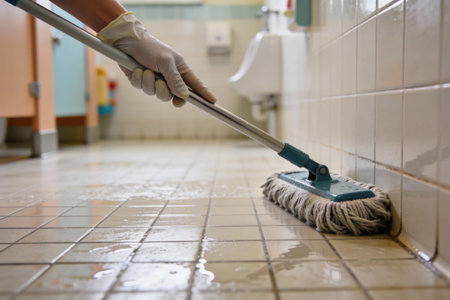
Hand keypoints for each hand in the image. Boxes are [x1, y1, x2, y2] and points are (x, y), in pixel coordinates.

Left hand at [97, 12, 215, 106]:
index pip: (195, 85)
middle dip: (164, 91)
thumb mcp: (166, 62)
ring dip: (149, 83)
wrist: (127, 41)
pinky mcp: (142, 82)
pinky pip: (142, 89)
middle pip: (173, 96)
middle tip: (160, 82)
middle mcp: (169, 77)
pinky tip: (137, 69)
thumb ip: (175, 80)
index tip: (212, 102)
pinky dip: (139, 80)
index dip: (203, 94)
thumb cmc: (150, 47)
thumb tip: (184, 96)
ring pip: (156, 94)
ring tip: (145, 70)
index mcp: (180, 69)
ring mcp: (156, 80)